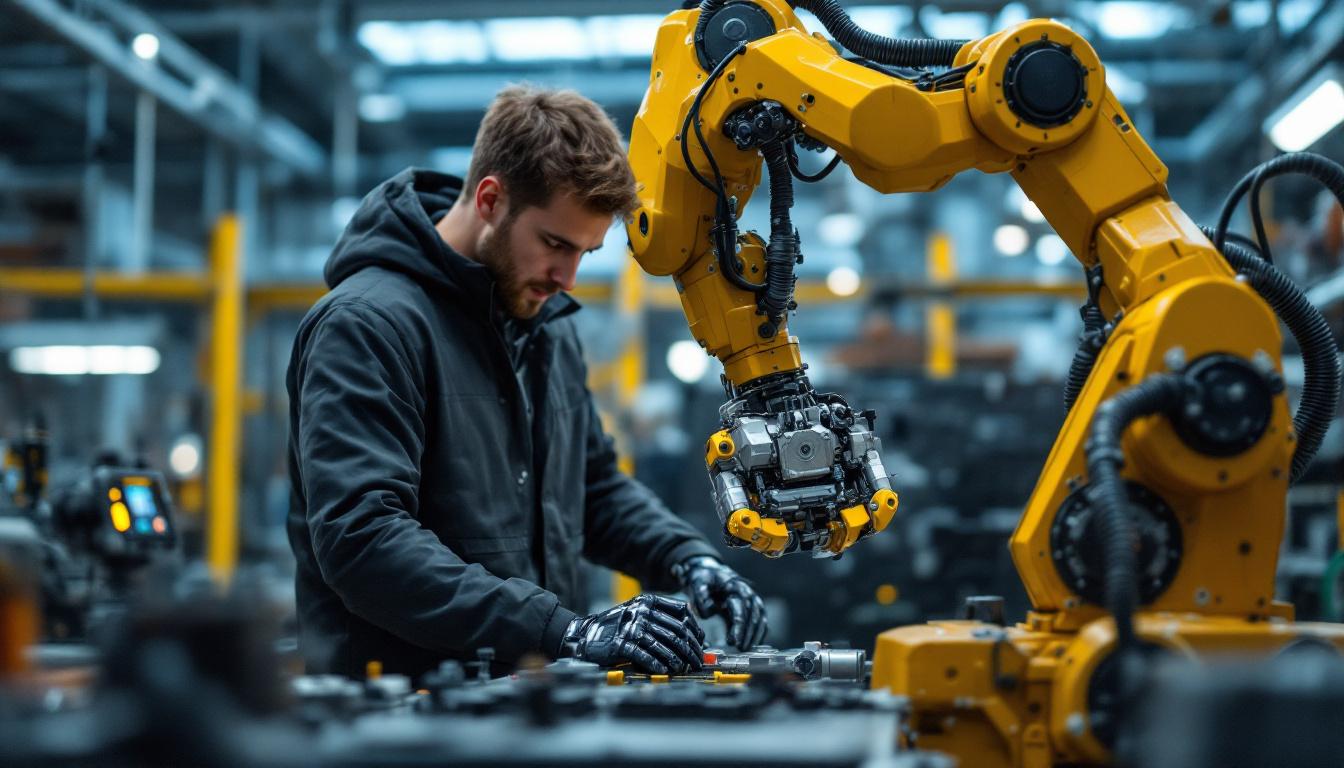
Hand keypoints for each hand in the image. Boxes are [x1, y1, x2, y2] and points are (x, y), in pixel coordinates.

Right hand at [561, 594, 704, 673]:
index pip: (682, 613)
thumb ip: (662, 618)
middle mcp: (641, 612)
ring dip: (677, 659)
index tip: (701, 643)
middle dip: (690, 649)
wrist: (587, 633)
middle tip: (697, 661)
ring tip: (683, 668)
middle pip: (676, 631)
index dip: (695, 630)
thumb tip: (692, 636)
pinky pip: (644, 655)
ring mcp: (630, 627)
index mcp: (648, 601)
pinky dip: (657, 664)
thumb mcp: (639, 612)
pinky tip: (665, 670)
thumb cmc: (618, 626)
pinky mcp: (620, 644)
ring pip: (663, 645)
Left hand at [672, 556, 766, 649]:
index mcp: (735, 586)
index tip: (734, 642)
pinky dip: (759, 634)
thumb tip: (711, 612)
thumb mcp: (698, 583)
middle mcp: (748, 593)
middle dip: (748, 634)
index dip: (739, 627)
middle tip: (740, 649)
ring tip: (746, 649)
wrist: (711, 573)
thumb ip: (702, 597)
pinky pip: (761, 622)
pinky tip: (752, 645)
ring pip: (760, 619)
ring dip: (755, 636)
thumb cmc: (705, 579)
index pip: (741, 609)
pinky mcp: (753, 608)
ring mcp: (753, 600)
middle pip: (753, 616)